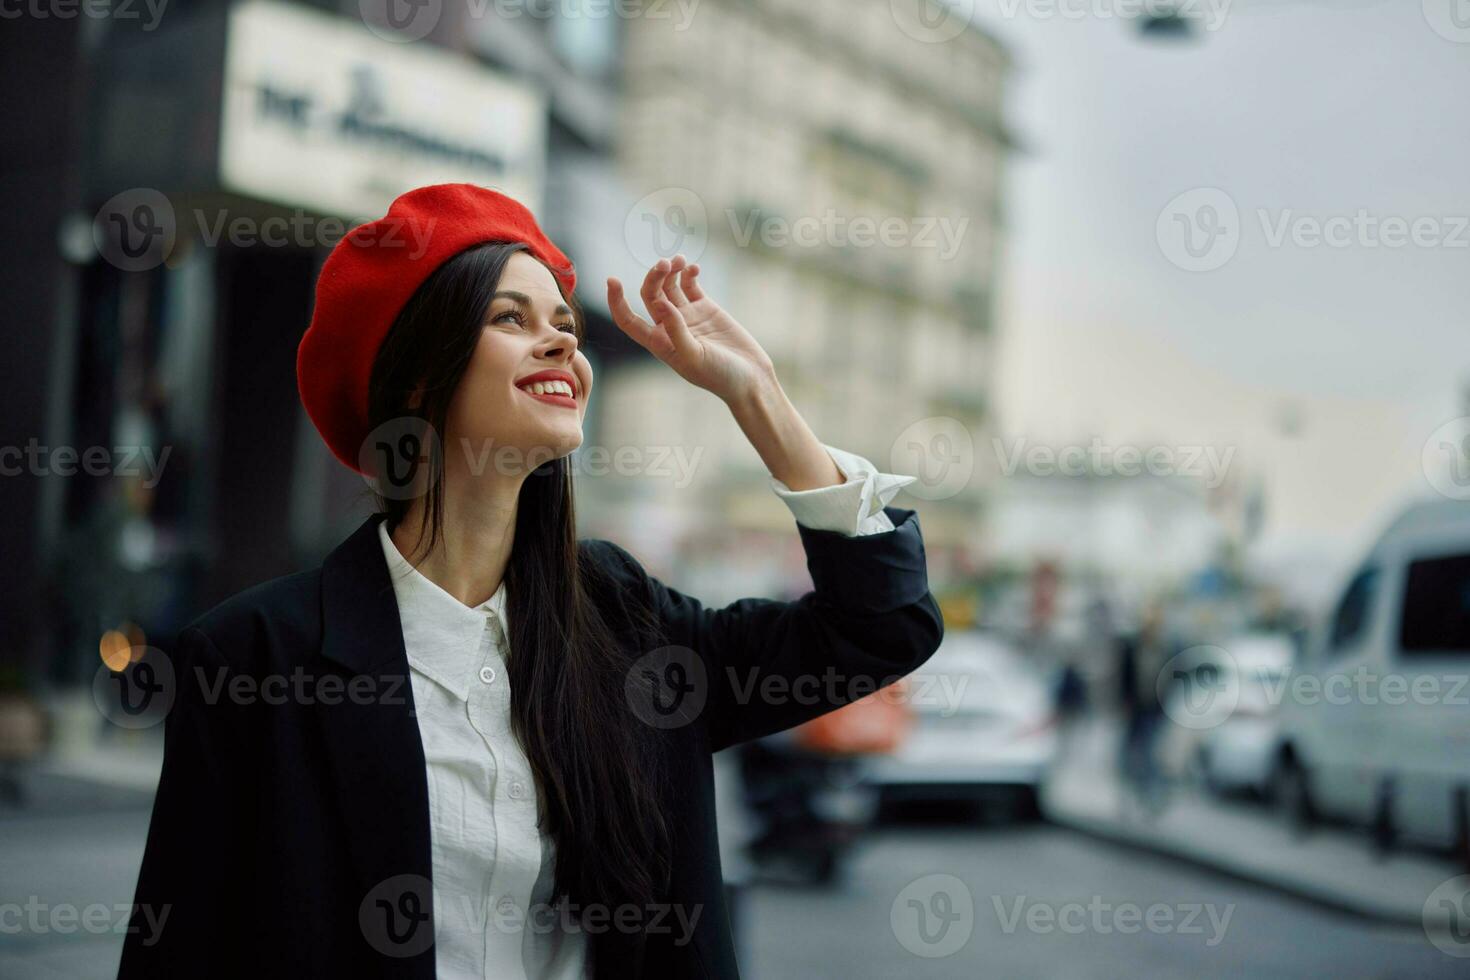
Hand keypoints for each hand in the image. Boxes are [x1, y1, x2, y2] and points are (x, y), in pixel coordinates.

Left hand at [607, 255, 775, 403]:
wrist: (750, 379)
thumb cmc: (720, 376)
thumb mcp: (695, 357)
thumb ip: (676, 331)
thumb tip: (659, 302)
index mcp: (659, 343)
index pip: (628, 320)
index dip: (616, 301)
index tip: (611, 279)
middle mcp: (669, 327)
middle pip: (650, 294)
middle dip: (654, 276)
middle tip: (666, 263)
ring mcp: (687, 316)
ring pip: (670, 286)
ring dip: (670, 270)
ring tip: (679, 260)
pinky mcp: (706, 308)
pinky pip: (691, 285)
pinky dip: (688, 273)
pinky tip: (693, 267)